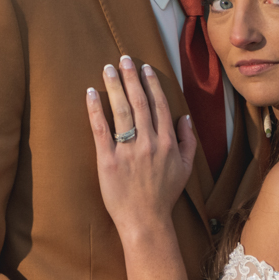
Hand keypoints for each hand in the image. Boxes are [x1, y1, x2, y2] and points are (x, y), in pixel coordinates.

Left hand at [85, 56, 197, 239]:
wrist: (145, 221)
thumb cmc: (164, 196)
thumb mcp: (185, 169)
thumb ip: (187, 142)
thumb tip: (185, 118)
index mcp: (167, 143)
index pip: (159, 105)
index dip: (152, 84)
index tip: (145, 68)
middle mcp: (149, 143)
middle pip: (140, 102)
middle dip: (131, 78)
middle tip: (124, 59)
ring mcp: (128, 151)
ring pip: (122, 111)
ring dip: (115, 87)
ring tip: (108, 69)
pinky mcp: (108, 160)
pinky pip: (101, 130)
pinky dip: (95, 110)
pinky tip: (90, 93)